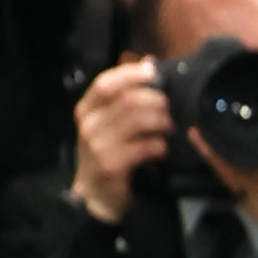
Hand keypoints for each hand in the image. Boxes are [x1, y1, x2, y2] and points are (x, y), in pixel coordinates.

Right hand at [69, 58, 173, 227]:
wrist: (95, 195)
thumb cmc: (108, 153)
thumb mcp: (109, 122)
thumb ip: (125, 95)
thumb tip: (148, 63)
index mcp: (86, 109)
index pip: (105, 83)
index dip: (130, 74)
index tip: (153, 72)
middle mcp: (89, 124)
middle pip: (126, 100)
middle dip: (155, 101)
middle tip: (170, 109)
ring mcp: (98, 145)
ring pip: (137, 121)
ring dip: (161, 121)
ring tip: (170, 127)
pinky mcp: (112, 165)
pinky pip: (143, 147)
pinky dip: (159, 145)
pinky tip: (163, 148)